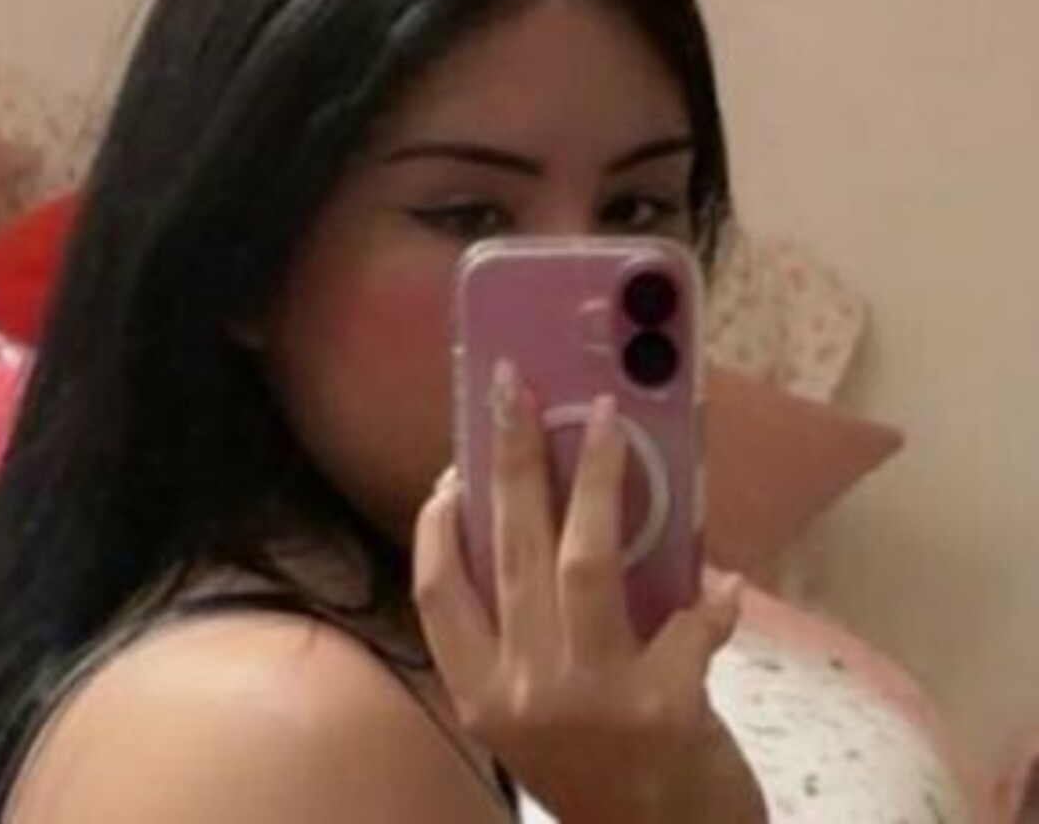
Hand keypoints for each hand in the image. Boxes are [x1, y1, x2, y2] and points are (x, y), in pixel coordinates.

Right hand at [413, 359, 765, 823]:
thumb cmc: (593, 772)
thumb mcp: (533, 712)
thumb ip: (522, 637)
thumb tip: (536, 527)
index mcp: (480, 692)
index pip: (437, 591)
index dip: (439, 523)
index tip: (454, 470)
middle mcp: (521, 691)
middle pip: (510, 548)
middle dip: (511, 457)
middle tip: (513, 387)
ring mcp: (589, 698)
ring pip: (584, 561)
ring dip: (599, 482)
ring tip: (607, 420)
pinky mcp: (662, 710)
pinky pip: (688, 626)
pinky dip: (709, 602)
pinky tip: (723, 582)